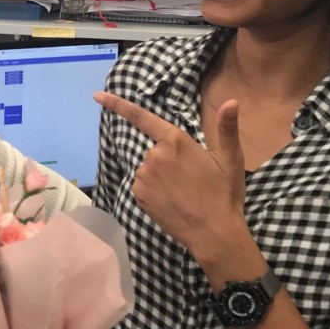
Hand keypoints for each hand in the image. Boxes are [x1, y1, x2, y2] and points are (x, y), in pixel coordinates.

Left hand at [94, 91, 245, 249]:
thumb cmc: (224, 194)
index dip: (118, 105)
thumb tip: (232, 101)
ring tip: (183, 191)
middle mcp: (154, 155)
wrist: (213, 233)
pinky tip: (171, 201)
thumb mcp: (230, 159)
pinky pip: (143, 185)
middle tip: (191, 177)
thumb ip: (227, 128)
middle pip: (155, 150)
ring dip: (161, 176)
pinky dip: (153, 190)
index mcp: (175, 141)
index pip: (142, 117)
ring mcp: (144, 176)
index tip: (97, 96)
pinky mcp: (138, 194)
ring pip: (149, 169)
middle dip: (169, 159)